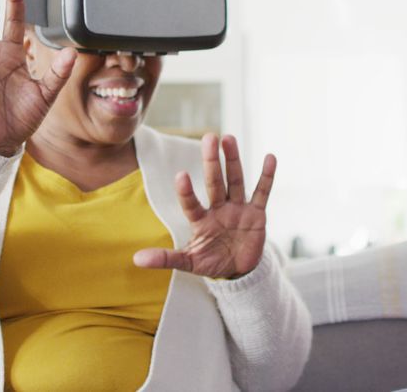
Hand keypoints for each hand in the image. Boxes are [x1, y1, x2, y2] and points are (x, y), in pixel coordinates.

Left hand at [133, 134, 274, 278]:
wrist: (239, 270)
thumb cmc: (211, 262)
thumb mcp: (188, 262)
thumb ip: (166, 258)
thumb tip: (136, 260)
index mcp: (201, 220)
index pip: (191, 203)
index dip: (186, 191)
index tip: (181, 175)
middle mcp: (219, 209)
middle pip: (214, 182)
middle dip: (212, 161)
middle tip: (209, 137)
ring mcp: (238, 209)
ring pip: (235, 181)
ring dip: (233, 160)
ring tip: (229, 138)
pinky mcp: (257, 214)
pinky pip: (262, 193)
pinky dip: (267, 176)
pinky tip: (270, 158)